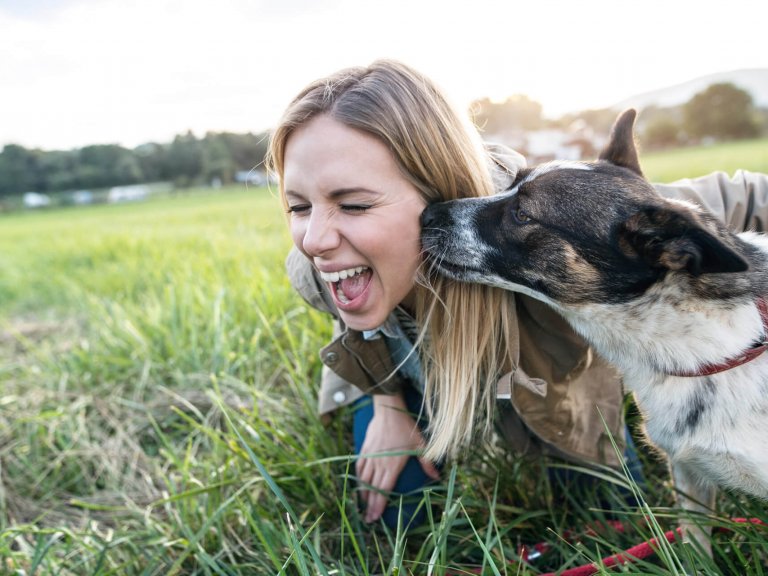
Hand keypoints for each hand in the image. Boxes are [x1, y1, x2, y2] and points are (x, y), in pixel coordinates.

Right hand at [356, 393, 439, 522]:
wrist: (388, 410)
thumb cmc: (406, 427)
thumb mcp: (420, 444)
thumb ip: (427, 462)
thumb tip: (437, 477)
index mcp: (392, 465)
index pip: (383, 490)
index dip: (378, 505)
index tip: (374, 517)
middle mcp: (379, 464)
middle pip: (372, 489)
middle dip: (369, 506)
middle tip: (367, 519)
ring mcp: (370, 456)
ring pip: (363, 479)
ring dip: (363, 494)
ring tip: (363, 506)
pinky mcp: (364, 449)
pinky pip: (359, 467)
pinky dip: (358, 477)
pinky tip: (359, 483)